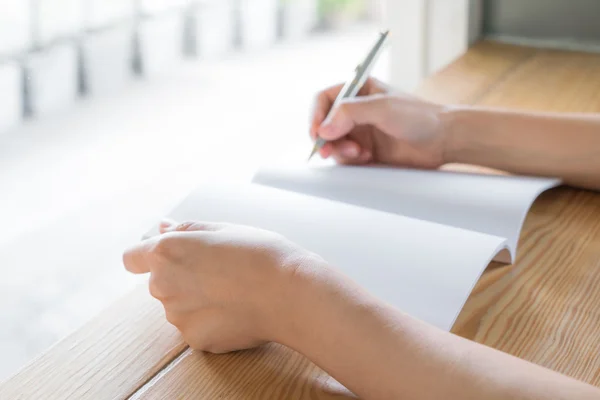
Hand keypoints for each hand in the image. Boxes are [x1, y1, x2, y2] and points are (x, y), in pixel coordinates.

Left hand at [123, 220, 326, 353]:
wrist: (289, 294)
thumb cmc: (260, 254)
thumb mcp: (223, 229)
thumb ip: (186, 229)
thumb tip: (162, 226)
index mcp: (166, 252)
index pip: (132, 257)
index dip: (146, 257)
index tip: (166, 258)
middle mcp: (163, 285)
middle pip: (159, 282)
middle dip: (181, 277)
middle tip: (218, 271)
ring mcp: (177, 316)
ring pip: (178, 305)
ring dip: (196, 299)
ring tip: (233, 291)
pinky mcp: (195, 339)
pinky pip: (195, 326)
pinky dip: (210, 320)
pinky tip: (236, 311)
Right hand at [310, 78, 448, 167]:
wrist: (443, 140)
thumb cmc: (419, 116)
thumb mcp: (382, 107)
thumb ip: (350, 113)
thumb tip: (322, 130)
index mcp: (358, 90)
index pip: (324, 100)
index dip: (316, 116)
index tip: (317, 133)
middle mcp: (356, 111)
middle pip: (323, 125)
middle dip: (325, 139)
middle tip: (328, 151)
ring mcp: (360, 132)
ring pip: (333, 144)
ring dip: (340, 151)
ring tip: (359, 153)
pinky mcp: (366, 152)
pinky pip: (345, 159)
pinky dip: (350, 161)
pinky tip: (367, 158)